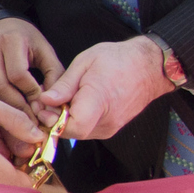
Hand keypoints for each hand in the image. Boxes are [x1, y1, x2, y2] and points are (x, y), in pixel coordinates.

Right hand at [0, 17, 61, 113]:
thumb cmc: (23, 38)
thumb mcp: (44, 50)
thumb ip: (54, 75)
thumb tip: (52, 103)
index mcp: (11, 41)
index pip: (18, 74)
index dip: (31, 93)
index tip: (40, 107)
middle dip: (15, 107)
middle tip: (28, 122)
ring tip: (9, 121)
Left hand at [40, 35, 173, 144]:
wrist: (149, 67)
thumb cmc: (118, 59)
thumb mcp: (85, 62)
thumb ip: (65, 84)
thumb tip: (45, 100)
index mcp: (100, 99)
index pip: (73, 126)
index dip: (53, 120)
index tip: (44, 105)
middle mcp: (107, 120)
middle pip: (70, 132)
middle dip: (52, 119)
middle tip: (45, 100)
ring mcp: (111, 127)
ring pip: (77, 133)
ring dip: (63, 120)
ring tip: (59, 99)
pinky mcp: (111, 128)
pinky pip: (86, 130)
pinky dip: (75, 120)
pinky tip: (73, 103)